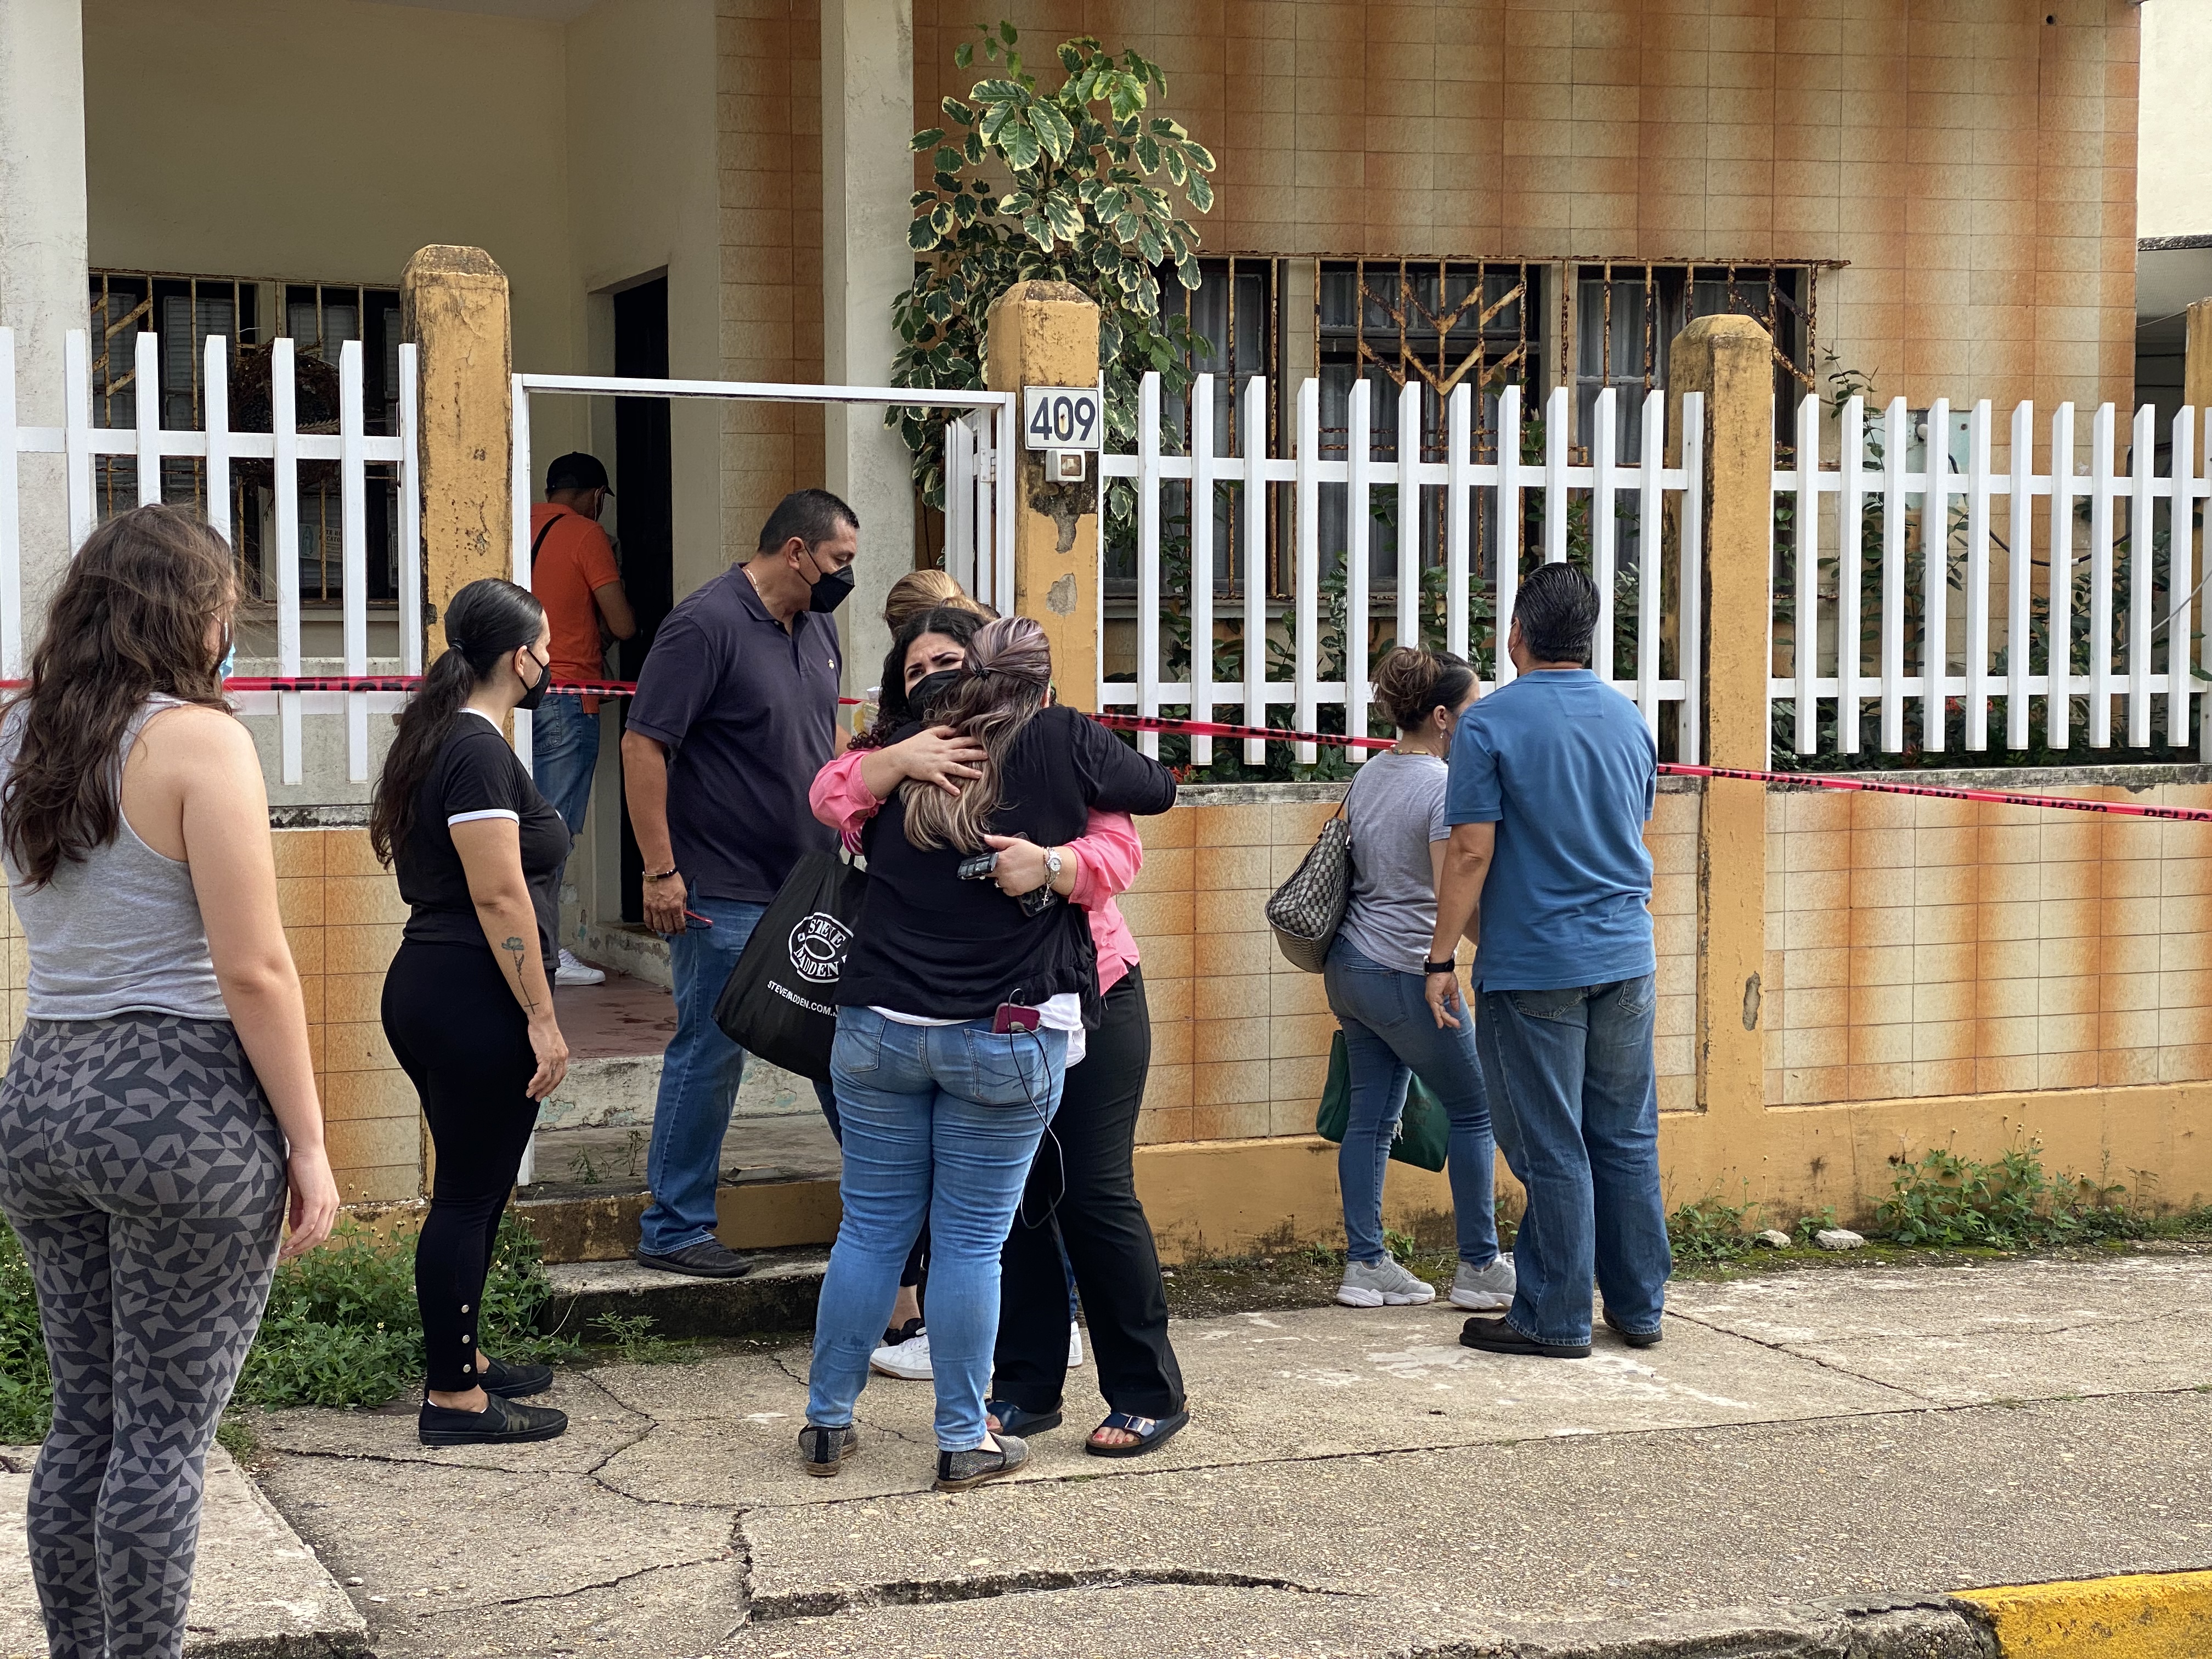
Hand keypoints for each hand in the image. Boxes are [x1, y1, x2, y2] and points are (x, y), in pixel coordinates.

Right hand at [279, 1144, 339, 1261]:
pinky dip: (298, 1236)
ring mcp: (327, 1203)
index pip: (323, 1230)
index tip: (292, 1249)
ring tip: (284, 1252)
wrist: (306, 1147)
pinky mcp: (317, 1199)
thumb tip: (295, 1230)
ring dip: (299, 1246)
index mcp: (330, 1203)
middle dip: (303, 1249)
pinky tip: (288, 1242)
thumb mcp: (300, 1193)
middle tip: (285, 1255)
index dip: (308, 1243)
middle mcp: (332, 1205)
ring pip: (315, 1233)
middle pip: (321, 1236)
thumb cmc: (301, 1167)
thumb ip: (299, 1211)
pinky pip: (309, 1225)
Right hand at [526, 1014, 569, 1099]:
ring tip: (530, 1094)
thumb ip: (549, 1053)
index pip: (561, 1075)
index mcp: (564, 1055)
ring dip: (539, 1088)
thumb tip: (543, 1062)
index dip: (553, 1085)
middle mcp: (562, 1058)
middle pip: (556, 1080)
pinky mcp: (547, 1056)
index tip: (546, 1091)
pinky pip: (542, 1074)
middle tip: (538, 1097)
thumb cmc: (543, 1029)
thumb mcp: (550, 1044)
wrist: (542, 1019)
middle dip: (546, 1090)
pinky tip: (530, 1086)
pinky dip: (536, 1081)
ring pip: (548, 1079)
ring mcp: (555, 1057)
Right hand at [643, 870, 686, 933]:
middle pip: (668, 928)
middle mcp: (665, 910)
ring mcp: (655, 909)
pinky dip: (650, 926)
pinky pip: (647, 920)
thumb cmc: (672, 880)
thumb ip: (683, 906)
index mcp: (676, 907)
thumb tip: (684, 915)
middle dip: (672, 932)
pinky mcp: (646, 906)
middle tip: (674, 932)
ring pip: (658, 926)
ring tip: (664, 929)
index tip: (682, 932)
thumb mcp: (683, 893)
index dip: (681, 930)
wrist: (659, 872)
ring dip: (662, 930)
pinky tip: (653, 928)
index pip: (679, 924)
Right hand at [894, 724, 986, 795]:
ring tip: (980, 775)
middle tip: (988, 756)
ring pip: (956, 768)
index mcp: (943, 744)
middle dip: (976, 755)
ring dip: (968, 772)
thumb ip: (943, 730)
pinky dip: (950, 787)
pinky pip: (943, 782)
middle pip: (963, 754)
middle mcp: (943, 754)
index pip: (961, 741)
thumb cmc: (914, 744)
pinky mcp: (932, 775)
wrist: (900, 757)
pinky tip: (957, 792)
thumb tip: (955, 729)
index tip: (984, 741)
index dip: (973, 740)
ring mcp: (938, 765)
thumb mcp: (929, 733)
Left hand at [980, 832, 1060, 896]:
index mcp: (1000, 860)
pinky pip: (1006, 890)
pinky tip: (1017, 879)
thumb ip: (998, 841)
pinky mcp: (1015, 890)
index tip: (993, 864)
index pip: (984, 865)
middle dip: (996, 871)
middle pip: (990, 875)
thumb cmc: (1032, 853)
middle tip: (1008, 866)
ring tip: (1014, 872)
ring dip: (1003, 879)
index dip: (988, 864)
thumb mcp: (1015, 842)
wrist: (1047, 865)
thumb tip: (985, 838)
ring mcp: (1008, 883)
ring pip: (998, 883)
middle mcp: (1002, 873)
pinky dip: (1010, 887)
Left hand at [1425, 969, 1464, 1029]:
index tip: (1454, 1023)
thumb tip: (1456, 1009)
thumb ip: (1454, 1000)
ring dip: (1447, 1020)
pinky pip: (1436, 1010)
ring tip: (1455, 1024)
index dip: (1447, 1017)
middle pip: (1440, 1014)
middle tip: (1456, 1025)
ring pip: (1439, 1013)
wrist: (1443, 968)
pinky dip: (1439, 1017)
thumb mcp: (1453, 990)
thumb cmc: (1446, 975)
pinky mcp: (1432, 998)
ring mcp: (1431, 999)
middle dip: (1448, 1021)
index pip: (1441, 1011)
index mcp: (1437, 998)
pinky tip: (1441, 1024)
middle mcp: (1433, 1000)